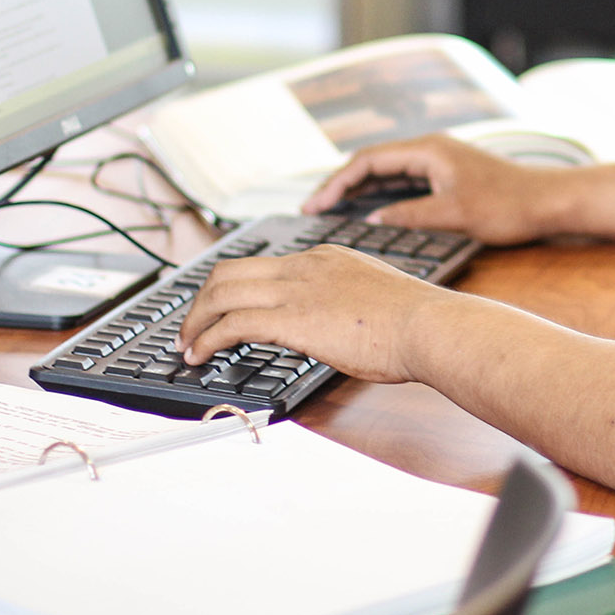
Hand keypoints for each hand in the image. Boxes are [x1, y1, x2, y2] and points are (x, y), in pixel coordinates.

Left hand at [177, 245, 455, 383]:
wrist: (427, 326)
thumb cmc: (414, 322)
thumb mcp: (373, 298)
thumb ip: (346, 303)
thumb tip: (336, 325)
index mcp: (324, 258)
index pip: (262, 265)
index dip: (231, 288)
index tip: (219, 308)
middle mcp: (304, 266)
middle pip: (229, 271)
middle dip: (200, 301)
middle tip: (189, 327)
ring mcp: (296, 289)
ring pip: (222, 293)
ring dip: (195, 321)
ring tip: (186, 345)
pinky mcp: (293, 318)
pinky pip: (232, 324)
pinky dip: (207, 339)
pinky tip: (200, 356)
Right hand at [302, 135, 557, 244]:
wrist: (550, 202)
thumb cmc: (510, 205)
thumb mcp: (454, 214)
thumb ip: (410, 215)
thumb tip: (373, 221)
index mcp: (428, 150)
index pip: (368, 161)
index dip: (336, 183)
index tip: (314, 205)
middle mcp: (431, 150)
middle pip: (372, 163)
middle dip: (340, 185)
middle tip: (312, 210)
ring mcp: (439, 162)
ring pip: (387, 173)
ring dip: (358, 190)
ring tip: (330, 211)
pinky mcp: (447, 177)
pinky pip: (403, 182)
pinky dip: (381, 195)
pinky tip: (368, 212)